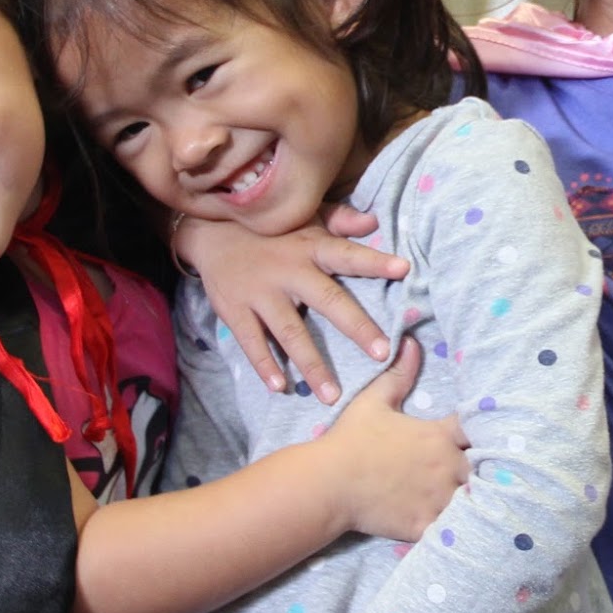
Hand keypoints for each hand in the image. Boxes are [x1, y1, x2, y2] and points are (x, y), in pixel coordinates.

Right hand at [178, 209, 410, 404]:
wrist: (208, 231)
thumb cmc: (270, 229)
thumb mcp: (303, 217)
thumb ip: (340, 219)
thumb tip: (374, 221)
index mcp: (311, 248)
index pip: (348, 255)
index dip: (375, 261)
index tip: (404, 269)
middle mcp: (289, 271)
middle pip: (328, 300)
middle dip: (357, 327)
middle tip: (382, 354)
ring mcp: (261, 293)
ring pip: (290, 332)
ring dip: (312, 365)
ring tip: (332, 395)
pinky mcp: (235, 310)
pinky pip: (252, 342)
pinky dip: (264, 365)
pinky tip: (279, 387)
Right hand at [319, 338, 469, 540]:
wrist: (328, 483)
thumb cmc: (350, 440)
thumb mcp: (374, 400)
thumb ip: (398, 374)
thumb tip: (411, 342)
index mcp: (439, 436)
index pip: (480, 430)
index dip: (487, 432)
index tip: (485, 436)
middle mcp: (447, 466)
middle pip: (486, 468)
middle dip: (487, 469)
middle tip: (491, 472)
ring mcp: (438, 497)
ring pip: (476, 500)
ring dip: (479, 499)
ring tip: (484, 501)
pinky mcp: (427, 524)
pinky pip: (456, 529)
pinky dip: (461, 528)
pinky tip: (464, 527)